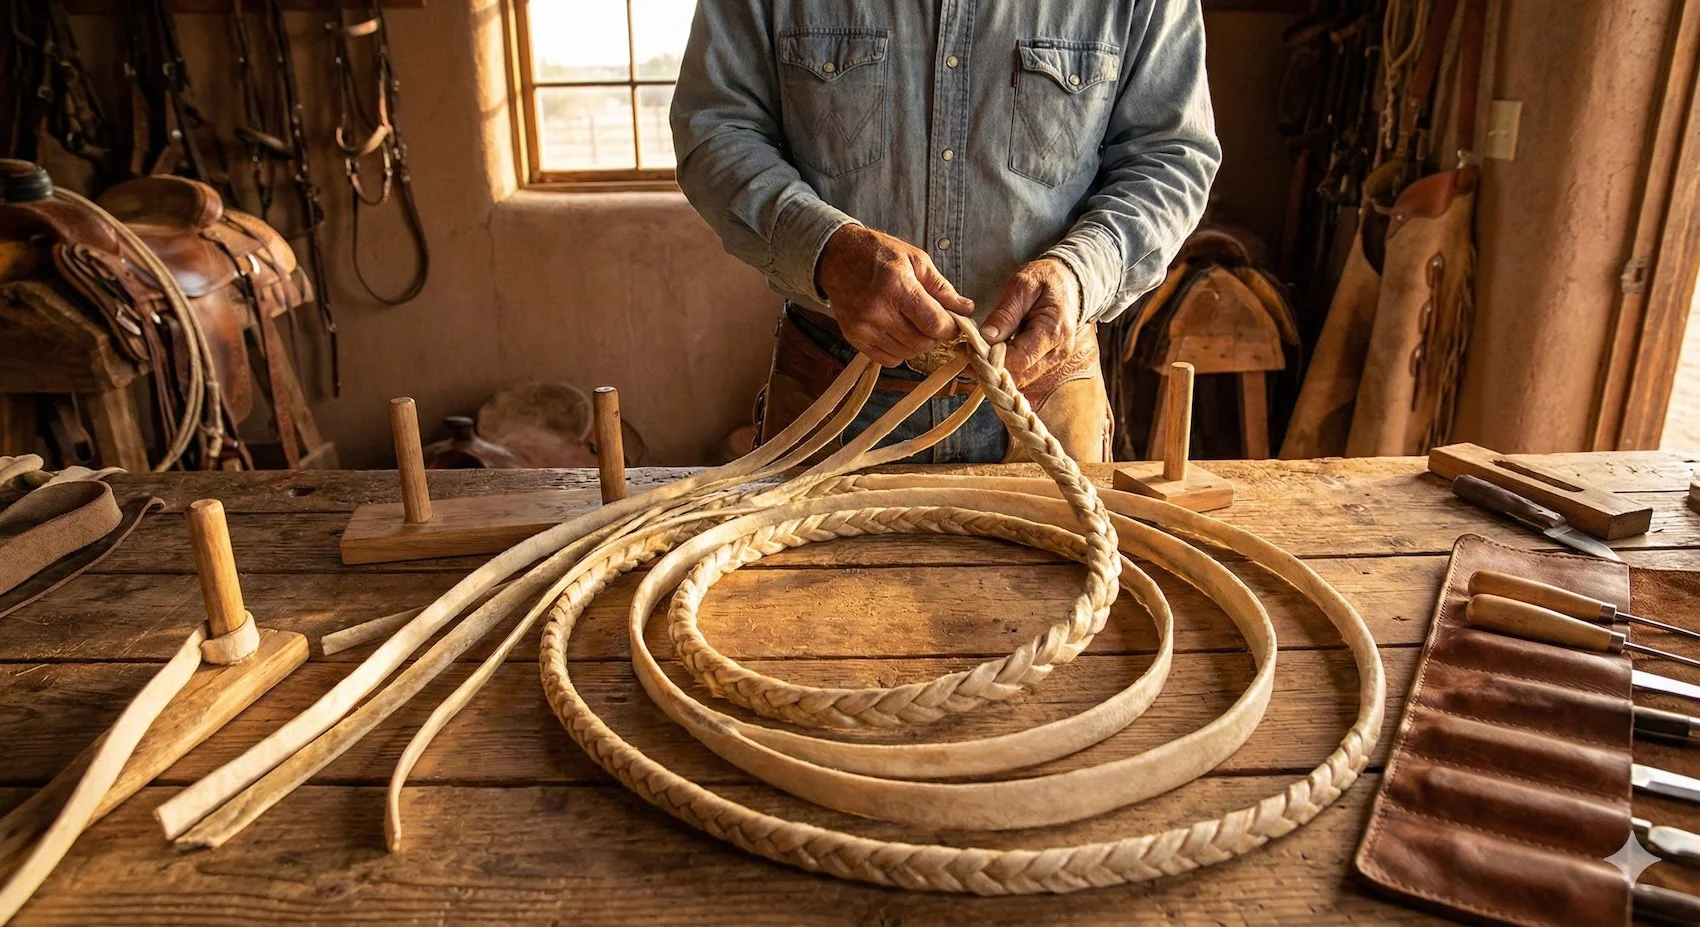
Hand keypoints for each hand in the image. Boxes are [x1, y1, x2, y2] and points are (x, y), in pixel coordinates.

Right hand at [815, 225, 974, 366]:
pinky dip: (900, 351)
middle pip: (922, 343)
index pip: (933, 323)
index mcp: (897, 286)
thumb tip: (965, 309)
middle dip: (935, 335)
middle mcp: (878, 310)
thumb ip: (942, 287)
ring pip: (907, 353)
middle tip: (934, 321)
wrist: (837, 256)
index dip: (950, 328)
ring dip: (918, 343)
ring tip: (915, 324)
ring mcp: (863, 327)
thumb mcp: (916, 259)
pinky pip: (888, 359)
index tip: (953, 323)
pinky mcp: (854, 337)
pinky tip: (898, 333)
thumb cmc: (878, 253)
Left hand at [980, 258, 1082, 386]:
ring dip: (997, 371)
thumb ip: (1006, 313)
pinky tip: (991, 355)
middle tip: (967, 353)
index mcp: (1053, 331)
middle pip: (1020, 374)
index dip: (993, 359)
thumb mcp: (1022, 286)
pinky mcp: (1050, 362)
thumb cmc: (1045, 279)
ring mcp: (1056, 359)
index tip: (971, 349)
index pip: (1020, 359)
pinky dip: (1007, 368)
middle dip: (991, 368)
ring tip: (976, 353)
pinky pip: (1026, 373)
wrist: (1068, 281)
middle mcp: (1058, 351)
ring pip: (1022, 378)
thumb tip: (987, 338)